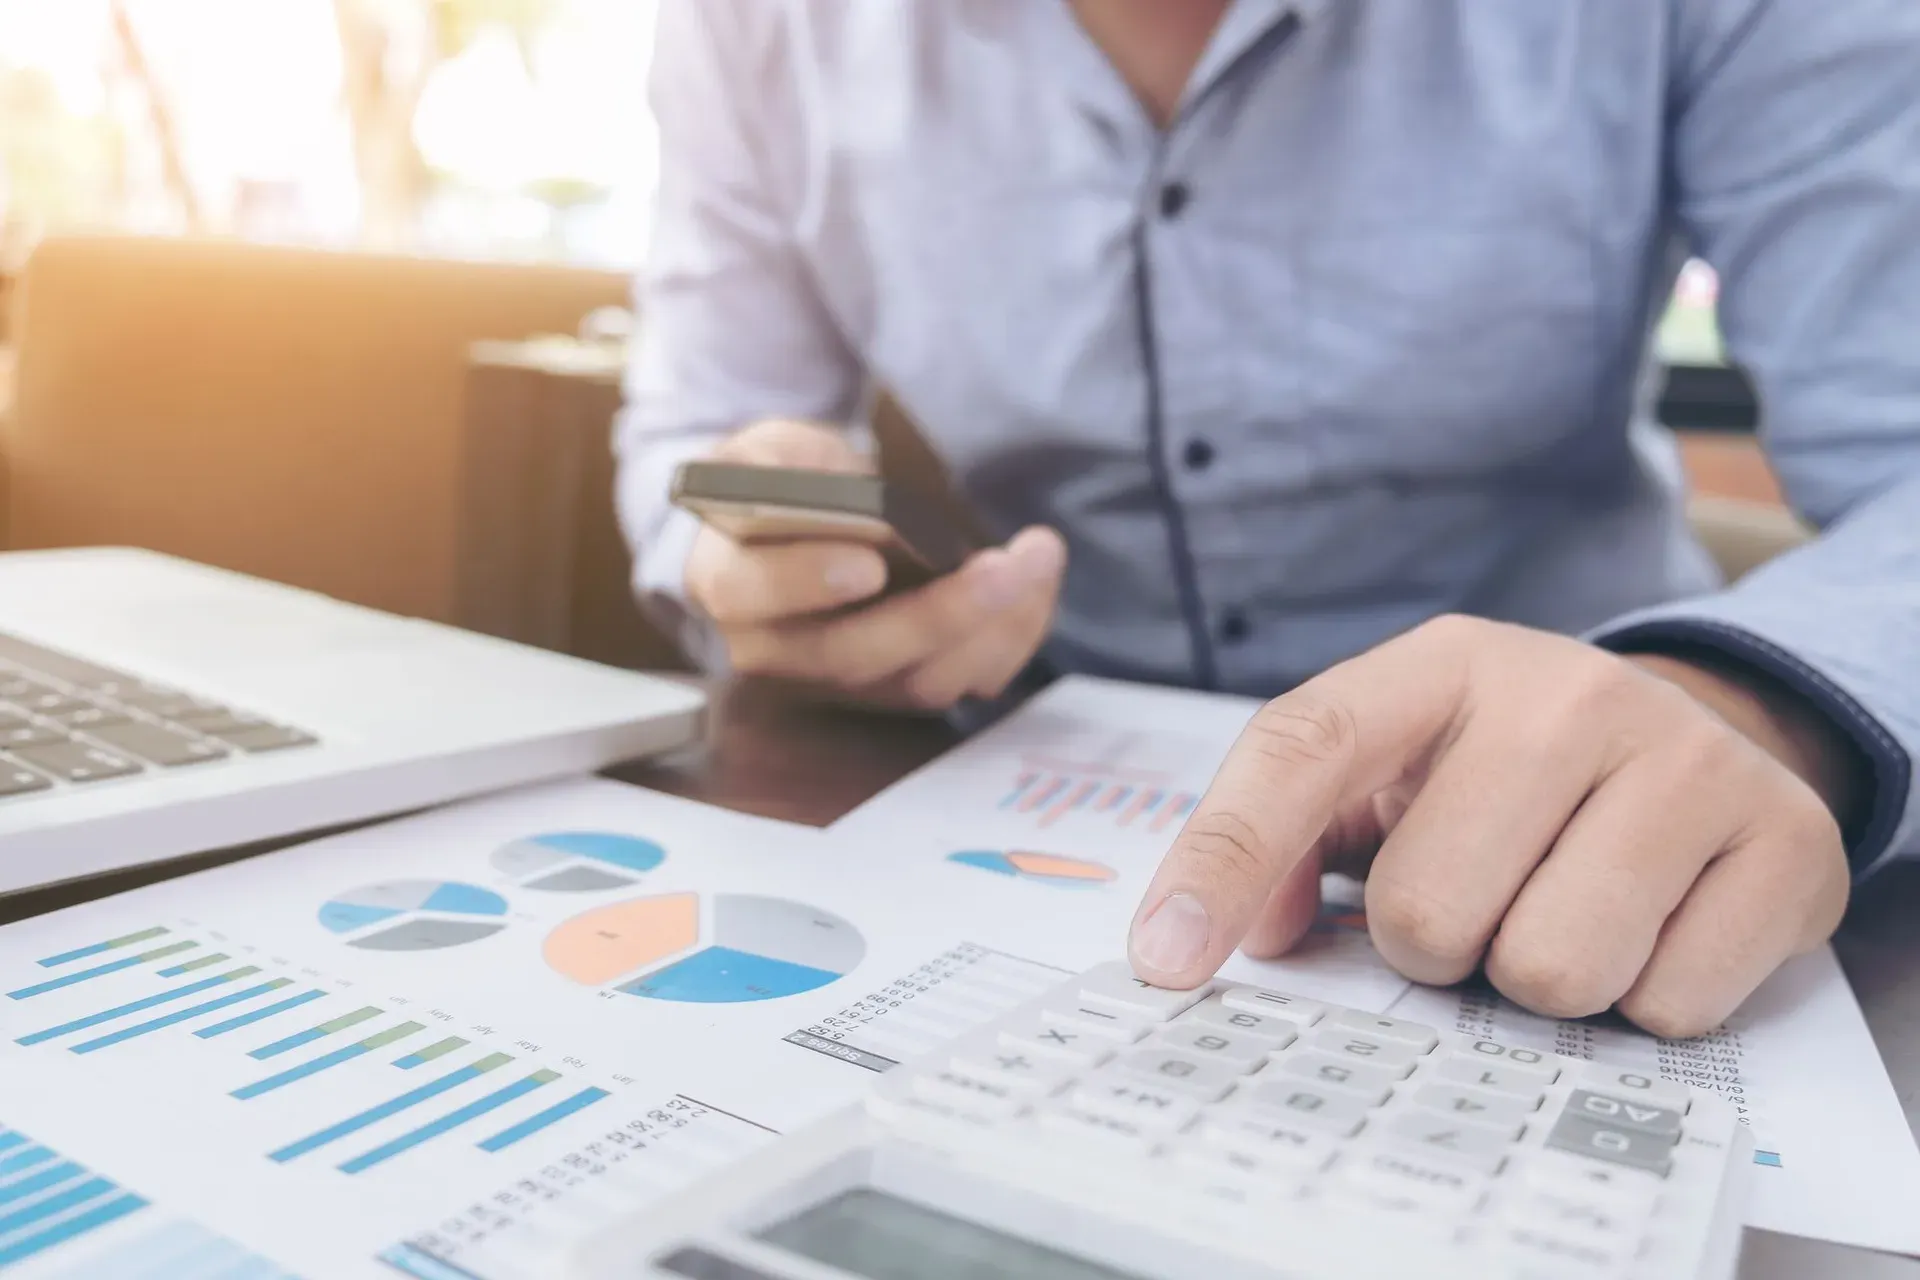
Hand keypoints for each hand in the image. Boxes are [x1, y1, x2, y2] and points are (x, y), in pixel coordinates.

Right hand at [684, 419, 1066, 709]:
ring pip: (917, 680)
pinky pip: (960, 681)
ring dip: (990, 627)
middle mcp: (776, 651)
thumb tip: (851, 503)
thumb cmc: (779, 485)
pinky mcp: (896, 688)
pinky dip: (1009, 638)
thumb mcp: (766, 448)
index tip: (869, 563)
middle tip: (1003, 566)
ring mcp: (840, 682)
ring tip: (1037, 559)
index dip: (805, 582)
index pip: (747, 596)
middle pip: (853, 655)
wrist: (798, 529)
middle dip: (938, 613)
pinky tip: (1037, 584)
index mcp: (726, 581)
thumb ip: (785, 464)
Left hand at [1127, 615, 1853, 1036]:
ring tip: (1561, 908)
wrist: (1700, 738)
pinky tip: (1652, 927)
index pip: (1299, 749)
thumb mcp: (1392, 768)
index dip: (1220, 860)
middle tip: (1481, 900)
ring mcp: (1684, 758)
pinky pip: (1666, 1005)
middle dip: (1436, 946)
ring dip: (1538, 979)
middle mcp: (1563, 692)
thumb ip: (1290, 837)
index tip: (1164, 963)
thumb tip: (1238, 934)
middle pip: (1427, 915)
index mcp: (1438, 666)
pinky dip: (1645, 999)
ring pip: (1550, 972)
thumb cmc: (1507, 772)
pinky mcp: (1783, 840)